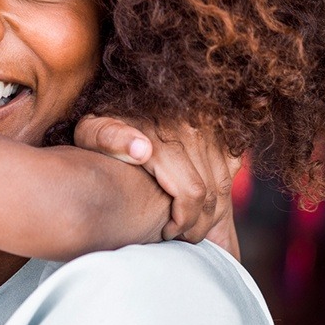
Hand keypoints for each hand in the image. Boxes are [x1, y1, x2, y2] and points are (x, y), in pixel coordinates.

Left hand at [74, 115, 240, 250]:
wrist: (126, 87)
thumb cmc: (102, 118)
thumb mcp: (92, 127)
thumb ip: (108, 137)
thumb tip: (141, 149)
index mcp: (165, 136)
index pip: (192, 193)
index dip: (183, 221)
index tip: (166, 233)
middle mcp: (194, 130)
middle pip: (213, 194)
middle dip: (199, 225)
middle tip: (179, 237)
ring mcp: (211, 129)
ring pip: (226, 186)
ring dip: (213, 213)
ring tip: (190, 226)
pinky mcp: (221, 129)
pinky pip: (232, 168)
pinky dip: (223, 192)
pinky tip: (206, 206)